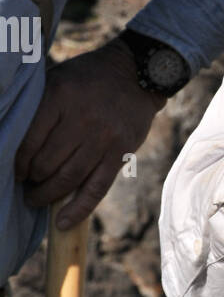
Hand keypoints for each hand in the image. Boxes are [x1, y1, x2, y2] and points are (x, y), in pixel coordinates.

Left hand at [14, 40, 163, 228]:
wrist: (137, 74)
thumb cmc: (89, 78)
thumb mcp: (58, 80)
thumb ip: (38, 106)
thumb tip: (12, 141)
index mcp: (60, 96)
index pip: (29, 140)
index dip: (18, 163)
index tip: (15, 172)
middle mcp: (82, 118)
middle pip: (47, 163)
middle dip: (31, 180)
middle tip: (26, 186)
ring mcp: (104, 138)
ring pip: (68, 178)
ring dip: (47, 195)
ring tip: (36, 200)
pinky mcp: (120, 153)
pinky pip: (96, 189)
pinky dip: (78, 209)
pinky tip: (62, 222)